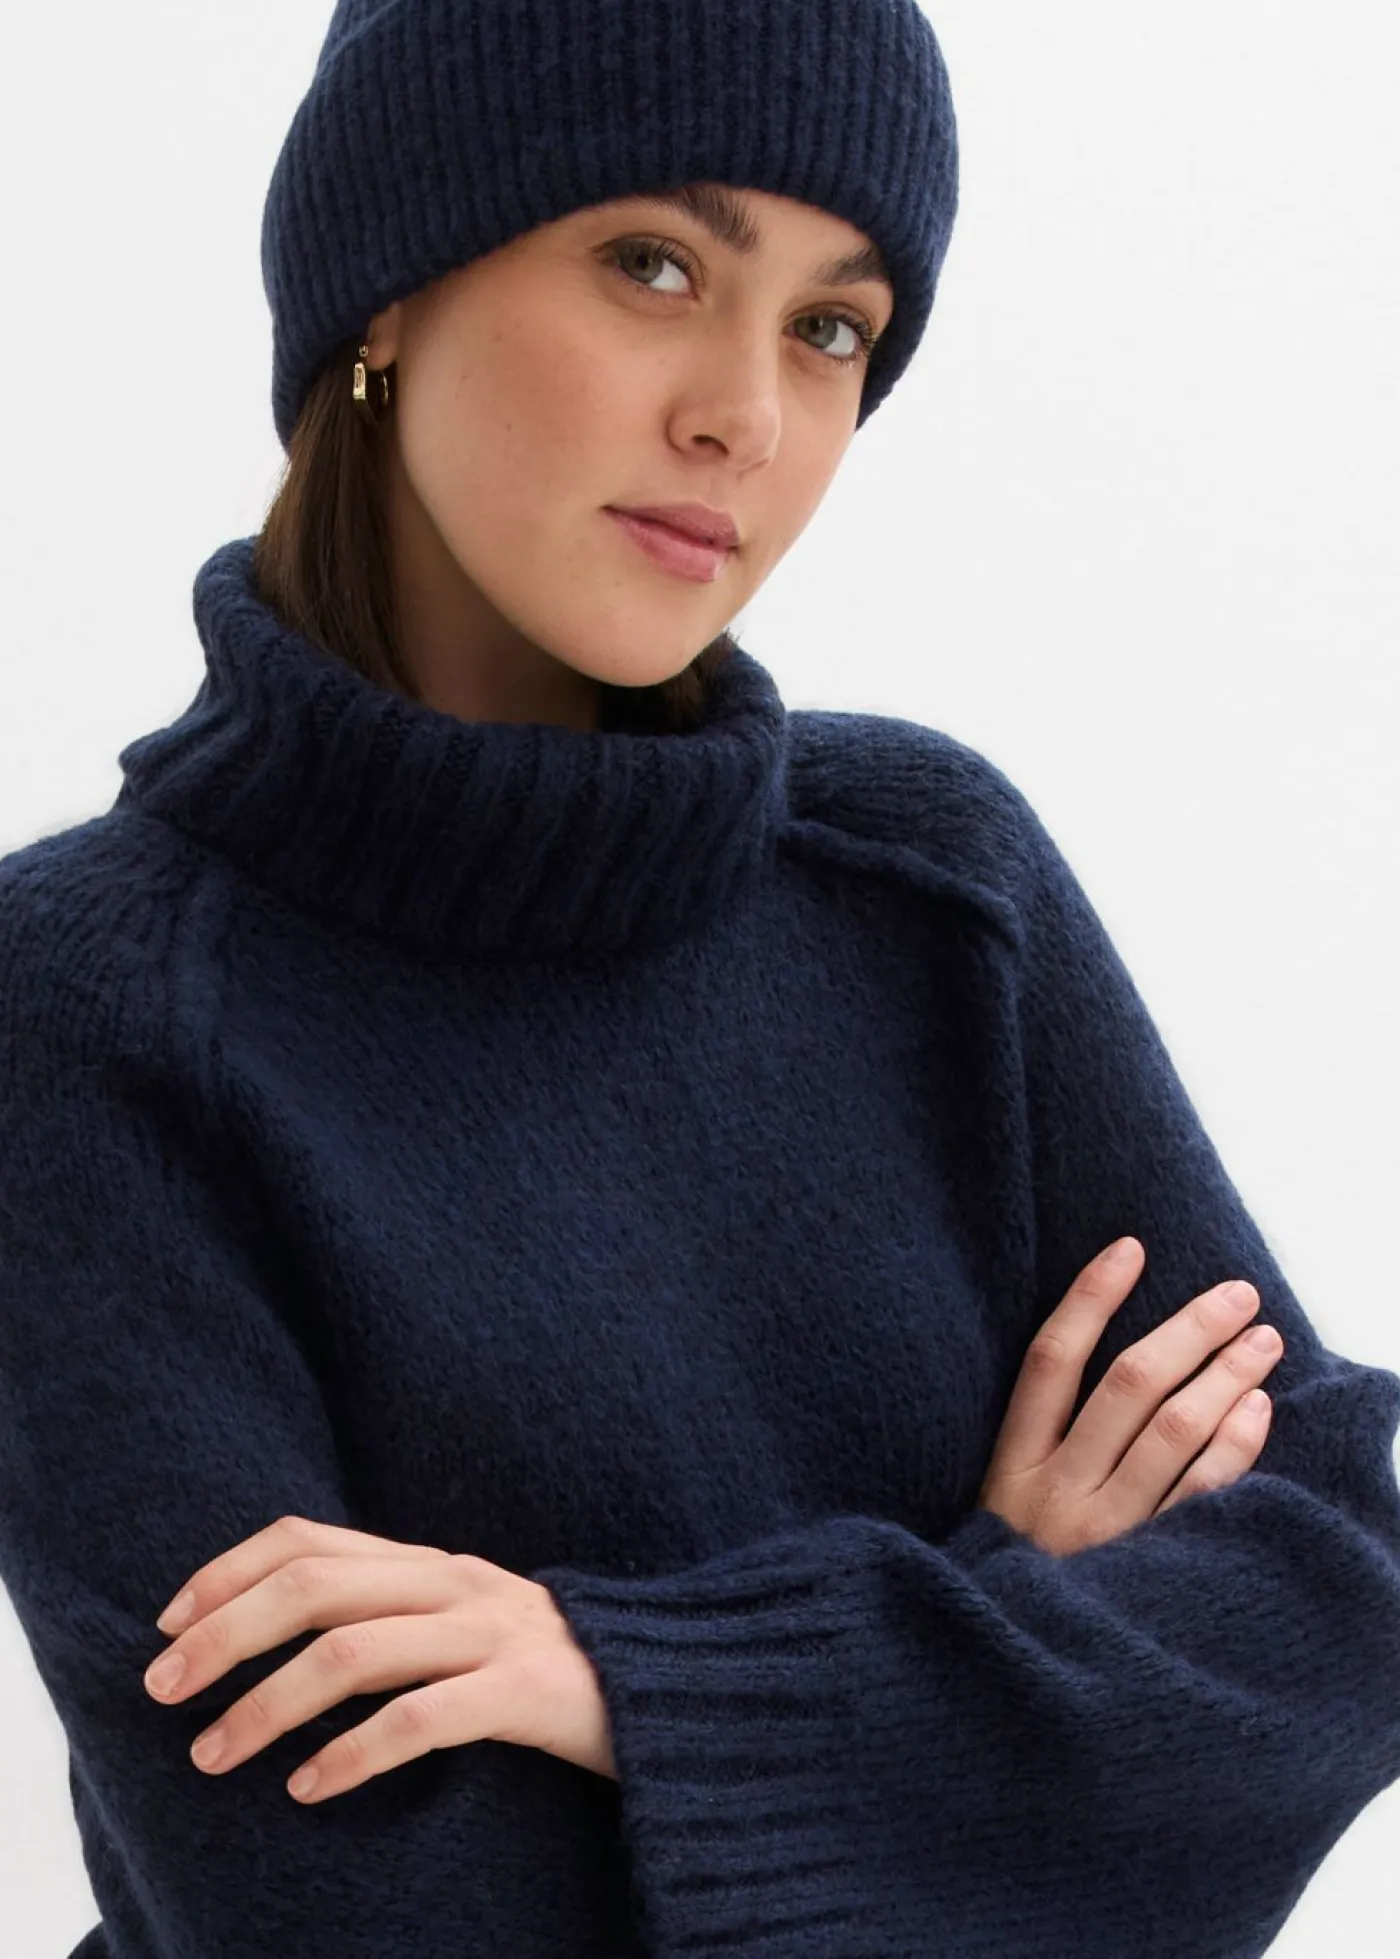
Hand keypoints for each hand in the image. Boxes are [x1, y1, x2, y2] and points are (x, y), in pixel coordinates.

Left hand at [143, 1516, 617, 1800]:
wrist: (674, 1690)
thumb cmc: (549, 1672)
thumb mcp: (463, 1628)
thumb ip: (390, 1621)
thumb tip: (278, 1649)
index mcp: (432, 1563)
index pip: (308, 1539)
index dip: (227, 1572)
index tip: (167, 1624)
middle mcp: (454, 1583)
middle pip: (314, 1586)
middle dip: (224, 1635)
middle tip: (162, 1691)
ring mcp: (491, 1632)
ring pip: (355, 1651)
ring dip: (268, 1705)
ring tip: (213, 1754)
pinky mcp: (524, 1692)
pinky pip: (422, 1718)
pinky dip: (353, 1753)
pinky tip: (310, 1788)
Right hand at [977, 1237, 1283, 1556]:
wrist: (1012, 1683)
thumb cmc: (1017, 1584)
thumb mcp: (1006, 1514)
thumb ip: (1048, 1451)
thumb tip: (1123, 1370)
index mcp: (1013, 1468)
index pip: (1049, 1361)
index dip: (1089, 1299)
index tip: (1131, 1248)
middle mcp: (1056, 1493)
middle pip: (1126, 1385)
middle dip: (1187, 1330)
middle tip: (1237, 1295)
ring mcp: (1104, 1533)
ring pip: (1171, 1430)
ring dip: (1224, 1375)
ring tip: (1263, 1340)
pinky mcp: (1147, 1570)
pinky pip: (1201, 1496)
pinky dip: (1233, 1446)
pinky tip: (1257, 1409)